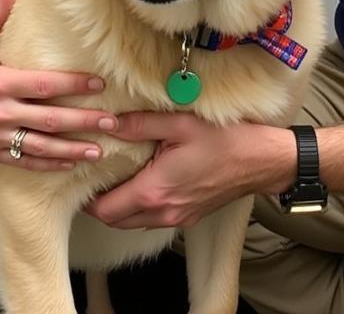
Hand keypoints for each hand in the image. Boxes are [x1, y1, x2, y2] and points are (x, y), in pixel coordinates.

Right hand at [0, 0, 117, 169]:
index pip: (43, 85)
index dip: (72, 84)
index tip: (99, 84)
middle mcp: (0, 113)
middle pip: (49, 119)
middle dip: (82, 121)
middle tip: (112, 122)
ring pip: (42, 146)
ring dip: (72, 149)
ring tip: (99, 149)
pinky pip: (27, 162)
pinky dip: (51, 164)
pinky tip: (73, 162)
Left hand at [85, 112, 280, 227]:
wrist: (262, 161)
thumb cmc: (225, 140)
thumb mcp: (179, 123)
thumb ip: (140, 124)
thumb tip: (109, 122)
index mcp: (154, 191)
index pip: (105, 209)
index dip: (87, 196)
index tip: (82, 173)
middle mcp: (162, 212)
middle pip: (115, 220)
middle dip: (99, 202)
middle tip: (93, 173)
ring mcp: (176, 218)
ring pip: (133, 222)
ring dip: (119, 205)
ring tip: (115, 175)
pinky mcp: (188, 216)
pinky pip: (152, 219)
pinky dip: (139, 206)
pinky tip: (143, 180)